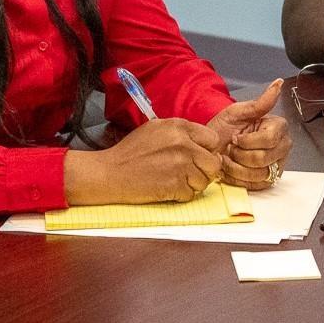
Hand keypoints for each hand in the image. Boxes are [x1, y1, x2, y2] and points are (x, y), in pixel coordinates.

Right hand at [64, 117, 223, 204]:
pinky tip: (166, 188)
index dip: (207, 151)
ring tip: (174, 180)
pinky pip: (191, 194)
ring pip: (204, 181)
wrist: (110, 173)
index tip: (197, 157)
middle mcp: (184, 144)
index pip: (212, 140)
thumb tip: (204, 145)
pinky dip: (181, 195)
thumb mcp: (156, 129)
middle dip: (204, 171)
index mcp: (179, 127)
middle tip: (189, 174)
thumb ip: (182, 133)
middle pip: (213, 163)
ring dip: (192, 185)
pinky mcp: (175, 185)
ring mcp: (181, 165)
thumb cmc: (131, 152)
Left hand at [208, 79, 292, 189]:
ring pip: (258, 173)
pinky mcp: (266, 181)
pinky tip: (231, 168)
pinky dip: (237, 178)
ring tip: (229, 158)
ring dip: (236, 166)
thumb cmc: (224, 127)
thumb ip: (261, 102)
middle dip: (240, 154)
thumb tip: (278, 83)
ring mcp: (276, 165)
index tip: (236, 137)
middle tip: (231, 148)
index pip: (269, 140)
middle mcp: (282, 147)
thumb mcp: (238, 111)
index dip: (247, 141)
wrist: (211, 144)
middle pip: (263, 158)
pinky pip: (254, 185)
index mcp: (278, 128)